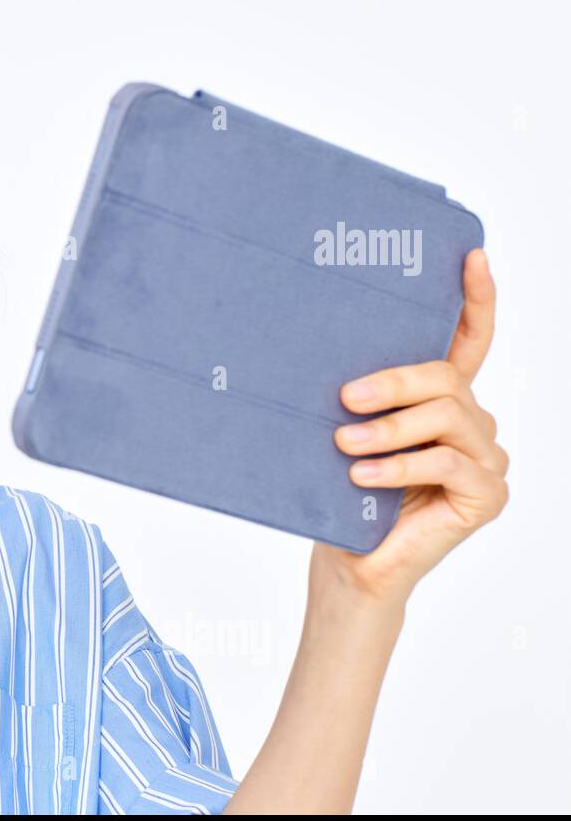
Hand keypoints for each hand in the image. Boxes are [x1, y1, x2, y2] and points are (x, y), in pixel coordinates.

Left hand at [310, 249, 508, 610]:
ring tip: (344, 445)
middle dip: (394, 382)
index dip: (475, 298)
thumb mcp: (348, 432)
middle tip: (345, 399)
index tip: (470, 256)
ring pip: (446, 416)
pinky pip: (446, 461)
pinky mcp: (487, 494)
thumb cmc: (343, 496)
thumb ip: (360, 397)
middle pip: (447, 377)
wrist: (349, 564)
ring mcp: (486, 459)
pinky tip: (362, 477)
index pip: (470, 340)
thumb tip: (332, 362)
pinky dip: (399, 467)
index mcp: (441, 402)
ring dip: (388, 430)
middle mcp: (473, 423)